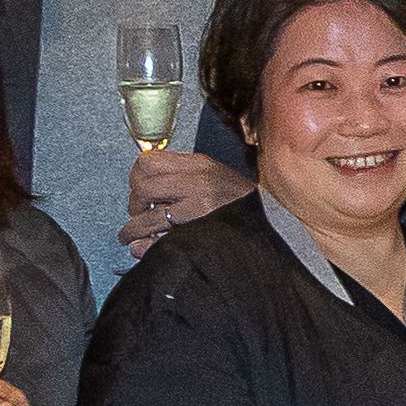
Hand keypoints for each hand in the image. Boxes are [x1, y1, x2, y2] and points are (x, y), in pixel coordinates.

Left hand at [121, 148, 251, 252]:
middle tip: (137, 214)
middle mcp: (199, 176)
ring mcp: (201, 198)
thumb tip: (144, 194)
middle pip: (143, 180)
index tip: (138, 193)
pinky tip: (140, 244)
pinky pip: (159, 226)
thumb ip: (184, 183)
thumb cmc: (240, 208)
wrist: (274, 222)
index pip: (149, 160)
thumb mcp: (214, 182)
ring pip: (149, 205)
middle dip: (134, 201)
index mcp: (199, 164)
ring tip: (132, 234)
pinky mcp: (202, 220)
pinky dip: (143, 237)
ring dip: (134, 225)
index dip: (135, 178)